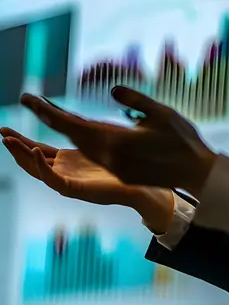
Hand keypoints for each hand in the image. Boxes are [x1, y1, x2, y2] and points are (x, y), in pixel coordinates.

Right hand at [0, 128, 174, 233]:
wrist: (138, 187)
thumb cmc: (122, 169)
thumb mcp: (99, 147)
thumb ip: (88, 134)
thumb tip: (83, 115)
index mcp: (66, 163)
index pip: (37, 149)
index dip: (21, 140)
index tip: (5, 130)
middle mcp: (63, 172)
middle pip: (32, 159)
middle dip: (15, 146)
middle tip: (1, 133)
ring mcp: (67, 181)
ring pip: (37, 169)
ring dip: (22, 155)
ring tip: (8, 141)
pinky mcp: (74, 189)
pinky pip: (53, 179)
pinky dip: (42, 166)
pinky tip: (34, 152)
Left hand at [15, 86, 216, 200]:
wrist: (196, 173)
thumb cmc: (182, 140)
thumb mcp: (161, 112)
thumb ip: (135, 100)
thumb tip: (113, 90)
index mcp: (115, 141)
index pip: (71, 124)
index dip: (47, 111)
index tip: (28, 99)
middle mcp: (108, 156)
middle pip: (69, 135)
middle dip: (48, 117)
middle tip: (30, 100)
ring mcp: (113, 167)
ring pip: (79, 146)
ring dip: (63, 130)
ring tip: (48, 113)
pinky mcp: (120, 172)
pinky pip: (92, 153)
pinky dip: (79, 139)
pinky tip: (76, 130)